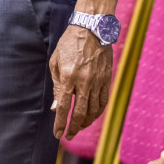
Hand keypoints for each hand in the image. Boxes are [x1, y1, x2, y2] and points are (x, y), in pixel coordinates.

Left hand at [50, 24, 113, 138]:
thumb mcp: (56, 62)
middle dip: (74, 128)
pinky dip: (98, 112)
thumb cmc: (69, 43)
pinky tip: (92, 117)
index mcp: (68, 76)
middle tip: (69, 136)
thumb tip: (56, 107)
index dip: (60, 123)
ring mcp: (98, 81)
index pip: (64, 107)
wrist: (92, 28)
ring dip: (86, 122)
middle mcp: (84, 81)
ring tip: (79, 127)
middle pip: (80, 113)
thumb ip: (57, 86)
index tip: (58, 135)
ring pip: (93, 110)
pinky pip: (103, 101)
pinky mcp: (107, 79)